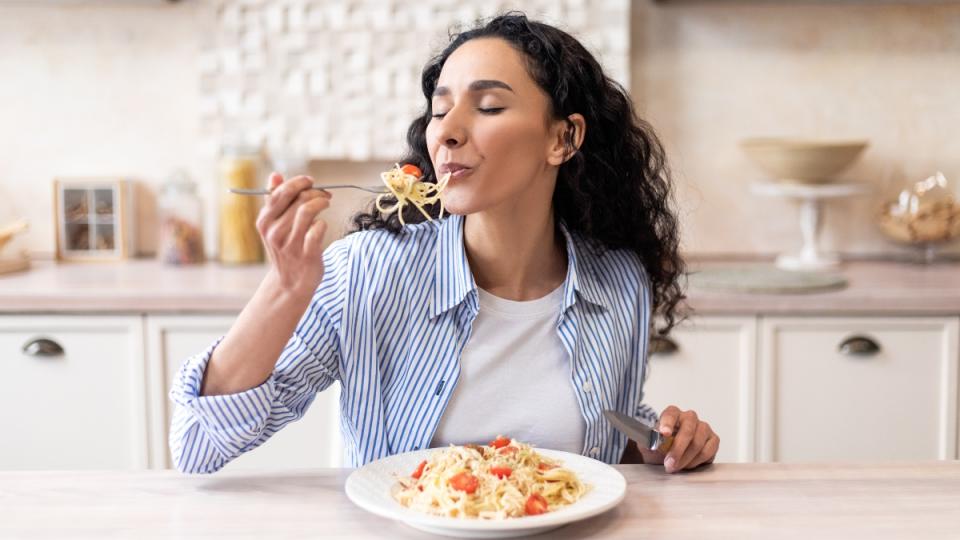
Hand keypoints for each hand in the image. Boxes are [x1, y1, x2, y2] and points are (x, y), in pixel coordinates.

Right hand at [255, 173, 331, 294]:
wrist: (290, 283)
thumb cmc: (285, 248)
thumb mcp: (274, 225)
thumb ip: (274, 200)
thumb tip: (275, 174)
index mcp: (264, 221)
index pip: (280, 192)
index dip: (298, 182)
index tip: (310, 181)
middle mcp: (274, 232)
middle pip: (297, 200)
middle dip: (314, 192)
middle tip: (324, 194)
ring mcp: (290, 244)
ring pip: (307, 212)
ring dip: (321, 203)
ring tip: (326, 203)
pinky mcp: (306, 254)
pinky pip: (317, 230)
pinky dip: (322, 224)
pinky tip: (322, 225)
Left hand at [642, 405, 718, 472]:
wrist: (668, 456)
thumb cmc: (659, 447)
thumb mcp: (649, 444)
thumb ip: (650, 441)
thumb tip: (653, 442)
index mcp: (672, 413)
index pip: (670, 415)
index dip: (667, 424)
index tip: (664, 433)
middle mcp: (689, 417)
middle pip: (687, 431)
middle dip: (677, 450)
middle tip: (669, 464)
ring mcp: (703, 427)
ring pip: (698, 443)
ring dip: (685, 459)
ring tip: (676, 467)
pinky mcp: (713, 440)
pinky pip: (708, 451)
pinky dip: (696, 461)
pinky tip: (687, 465)